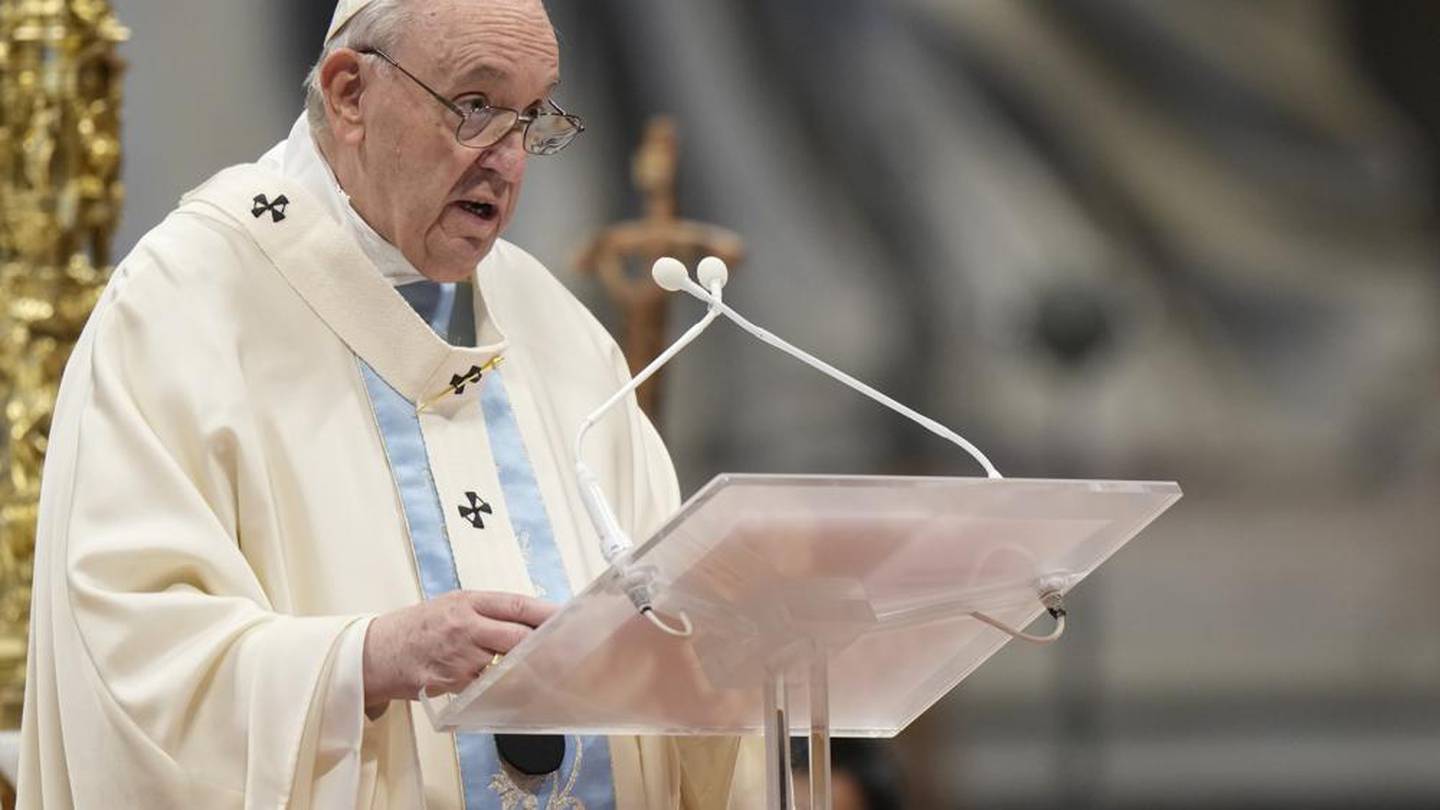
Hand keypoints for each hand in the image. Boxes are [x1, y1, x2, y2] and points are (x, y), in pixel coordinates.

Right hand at [361, 591, 557, 710]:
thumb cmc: (419, 627)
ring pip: (505, 667)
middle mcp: (465, 626)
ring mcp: (458, 656)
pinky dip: (499, 690)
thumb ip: (489, 612)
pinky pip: (485, 688)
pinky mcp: (450, 682)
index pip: (517, 605)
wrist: (376, 652)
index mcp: (468, 602)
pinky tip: (510, 691)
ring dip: (523, 672)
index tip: (569, 619)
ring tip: (541, 674)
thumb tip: (531, 620)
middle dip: (543, 647)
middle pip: (518, 637)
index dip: (547, 613)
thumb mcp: (453, 605)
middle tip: (566, 654)